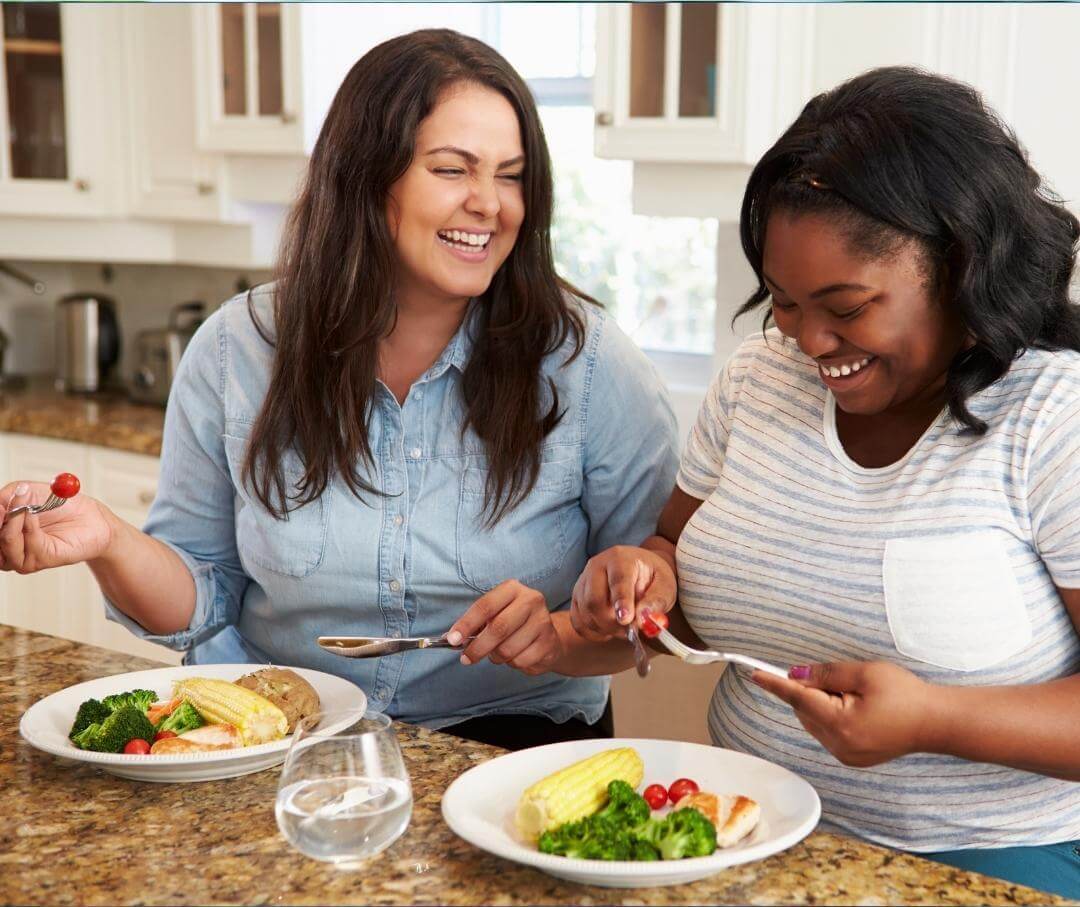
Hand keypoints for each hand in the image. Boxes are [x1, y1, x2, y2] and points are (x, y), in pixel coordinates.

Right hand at [0, 481, 113, 573]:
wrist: (92, 518)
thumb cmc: (61, 504)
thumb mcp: (28, 491)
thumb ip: (8, 496)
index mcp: (1, 529)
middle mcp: (6, 546)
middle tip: (5, 506)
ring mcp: (21, 556)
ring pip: (5, 543)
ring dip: (13, 522)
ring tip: (26, 506)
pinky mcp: (39, 561)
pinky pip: (28, 545)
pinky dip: (28, 527)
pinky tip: (34, 515)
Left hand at [447, 580, 562, 675]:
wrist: (548, 636)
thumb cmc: (514, 623)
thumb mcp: (496, 614)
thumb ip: (477, 624)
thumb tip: (453, 638)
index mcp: (513, 589)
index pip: (485, 606)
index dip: (466, 624)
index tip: (453, 639)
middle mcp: (531, 601)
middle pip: (498, 628)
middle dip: (478, 647)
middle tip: (466, 658)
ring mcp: (543, 622)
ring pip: (508, 649)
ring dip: (496, 657)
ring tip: (497, 653)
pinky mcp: (549, 643)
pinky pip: (521, 661)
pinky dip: (512, 663)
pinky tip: (516, 655)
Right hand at [570, 545, 675, 642]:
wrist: (639, 570)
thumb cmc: (653, 577)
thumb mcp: (665, 585)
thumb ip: (657, 601)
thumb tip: (642, 618)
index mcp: (621, 558)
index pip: (618, 580)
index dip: (621, 601)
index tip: (626, 620)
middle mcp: (596, 566)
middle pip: (594, 600)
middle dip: (612, 623)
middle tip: (630, 631)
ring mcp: (583, 581)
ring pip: (585, 613)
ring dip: (605, 629)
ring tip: (623, 628)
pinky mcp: (577, 596)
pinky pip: (578, 621)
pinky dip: (593, 632)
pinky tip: (608, 630)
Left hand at [751, 661, 937, 766]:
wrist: (936, 723)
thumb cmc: (905, 694)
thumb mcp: (865, 673)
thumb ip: (826, 673)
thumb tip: (796, 675)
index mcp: (841, 724)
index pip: (798, 698)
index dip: (775, 684)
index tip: (755, 674)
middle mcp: (839, 745)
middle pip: (804, 710)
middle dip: (810, 690)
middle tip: (838, 679)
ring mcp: (845, 755)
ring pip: (814, 721)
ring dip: (820, 704)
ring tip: (854, 694)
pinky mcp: (852, 758)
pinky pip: (827, 732)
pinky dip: (830, 716)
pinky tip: (855, 708)